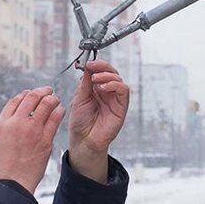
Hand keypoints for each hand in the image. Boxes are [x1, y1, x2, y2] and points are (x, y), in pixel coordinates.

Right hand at [0, 87, 64, 193]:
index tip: (33, 94)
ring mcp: (32, 130)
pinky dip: (59, 111)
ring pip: (46, 104)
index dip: (26, 93)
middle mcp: (16, 123)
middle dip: (42, 91)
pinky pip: (56, 118)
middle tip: (48, 91)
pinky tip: (60, 111)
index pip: (16, 100)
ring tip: (55, 100)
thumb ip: (8, 124)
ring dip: (53, 99)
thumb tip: (20, 112)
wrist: (13, 182)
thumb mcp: (0, 139)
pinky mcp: (45, 139)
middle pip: (32, 97)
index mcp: (3, 123)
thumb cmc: (6, 163)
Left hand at [68, 61, 129, 181]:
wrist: (83, 139)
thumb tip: (89, 66)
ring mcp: (115, 99)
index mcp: (96, 89)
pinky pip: (124, 91)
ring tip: (96, 80)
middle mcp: (107, 92)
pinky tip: (104, 88)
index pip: (101, 71)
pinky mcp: (122, 107)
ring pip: (119, 79)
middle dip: (103, 67)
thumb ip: (86, 83)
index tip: (88, 63)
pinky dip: (115, 85)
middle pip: (112, 72)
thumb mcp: (80, 97)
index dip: (97, 65)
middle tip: (92, 67)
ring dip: (108, 76)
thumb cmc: (80, 121)